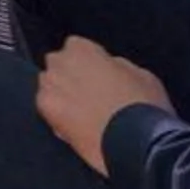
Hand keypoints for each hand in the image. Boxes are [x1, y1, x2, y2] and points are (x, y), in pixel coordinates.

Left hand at [35, 38, 172, 175]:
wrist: (135, 140)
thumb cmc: (143, 104)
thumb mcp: (141, 74)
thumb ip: (117, 65)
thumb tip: (109, 67)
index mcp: (82, 48)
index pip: (76, 48)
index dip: (88, 64)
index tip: (98, 76)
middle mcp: (60, 63)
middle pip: (59, 66)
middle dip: (70, 77)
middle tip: (90, 96)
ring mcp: (50, 86)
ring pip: (49, 87)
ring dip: (61, 95)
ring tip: (83, 115)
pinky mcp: (46, 111)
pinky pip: (46, 109)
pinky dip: (57, 116)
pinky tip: (77, 127)